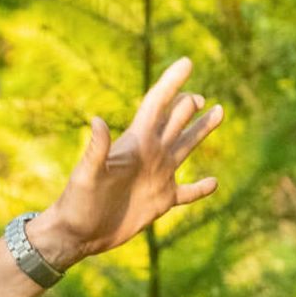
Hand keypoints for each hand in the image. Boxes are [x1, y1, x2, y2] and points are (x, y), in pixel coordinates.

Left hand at [29, 59, 221, 266]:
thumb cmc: (77, 203)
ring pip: (185, 147)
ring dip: (201, 130)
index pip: (157, 104)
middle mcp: (150, 155)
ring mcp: (157, 176)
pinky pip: (187, 192)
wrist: (77, 234)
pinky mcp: (161, 200)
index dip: (171, 82)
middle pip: (175, 122)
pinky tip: (214, 183)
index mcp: (135, 143)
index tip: (187, 62)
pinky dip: (201, 189)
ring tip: (218, 111)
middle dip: (187, 106)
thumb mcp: (86, 175)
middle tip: (198, 96)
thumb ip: (96, 149)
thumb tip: (97, 120)